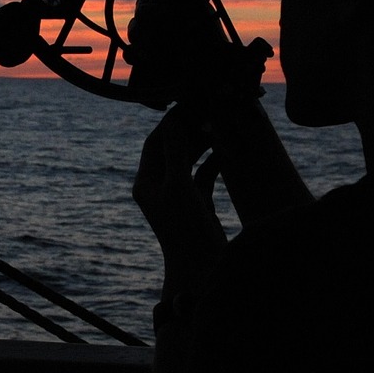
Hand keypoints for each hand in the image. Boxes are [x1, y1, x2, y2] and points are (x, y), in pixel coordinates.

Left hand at [134, 105, 227, 299]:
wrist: (202, 268)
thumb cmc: (185, 230)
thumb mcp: (179, 186)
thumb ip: (177, 152)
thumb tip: (174, 120)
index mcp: (145, 183)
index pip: (155, 142)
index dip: (171, 122)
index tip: (189, 103)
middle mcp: (159, 187)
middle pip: (173, 148)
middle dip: (190, 129)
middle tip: (209, 109)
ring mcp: (178, 196)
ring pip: (190, 160)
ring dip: (204, 142)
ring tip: (220, 123)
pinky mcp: (197, 204)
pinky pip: (205, 175)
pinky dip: (215, 161)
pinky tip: (227, 150)